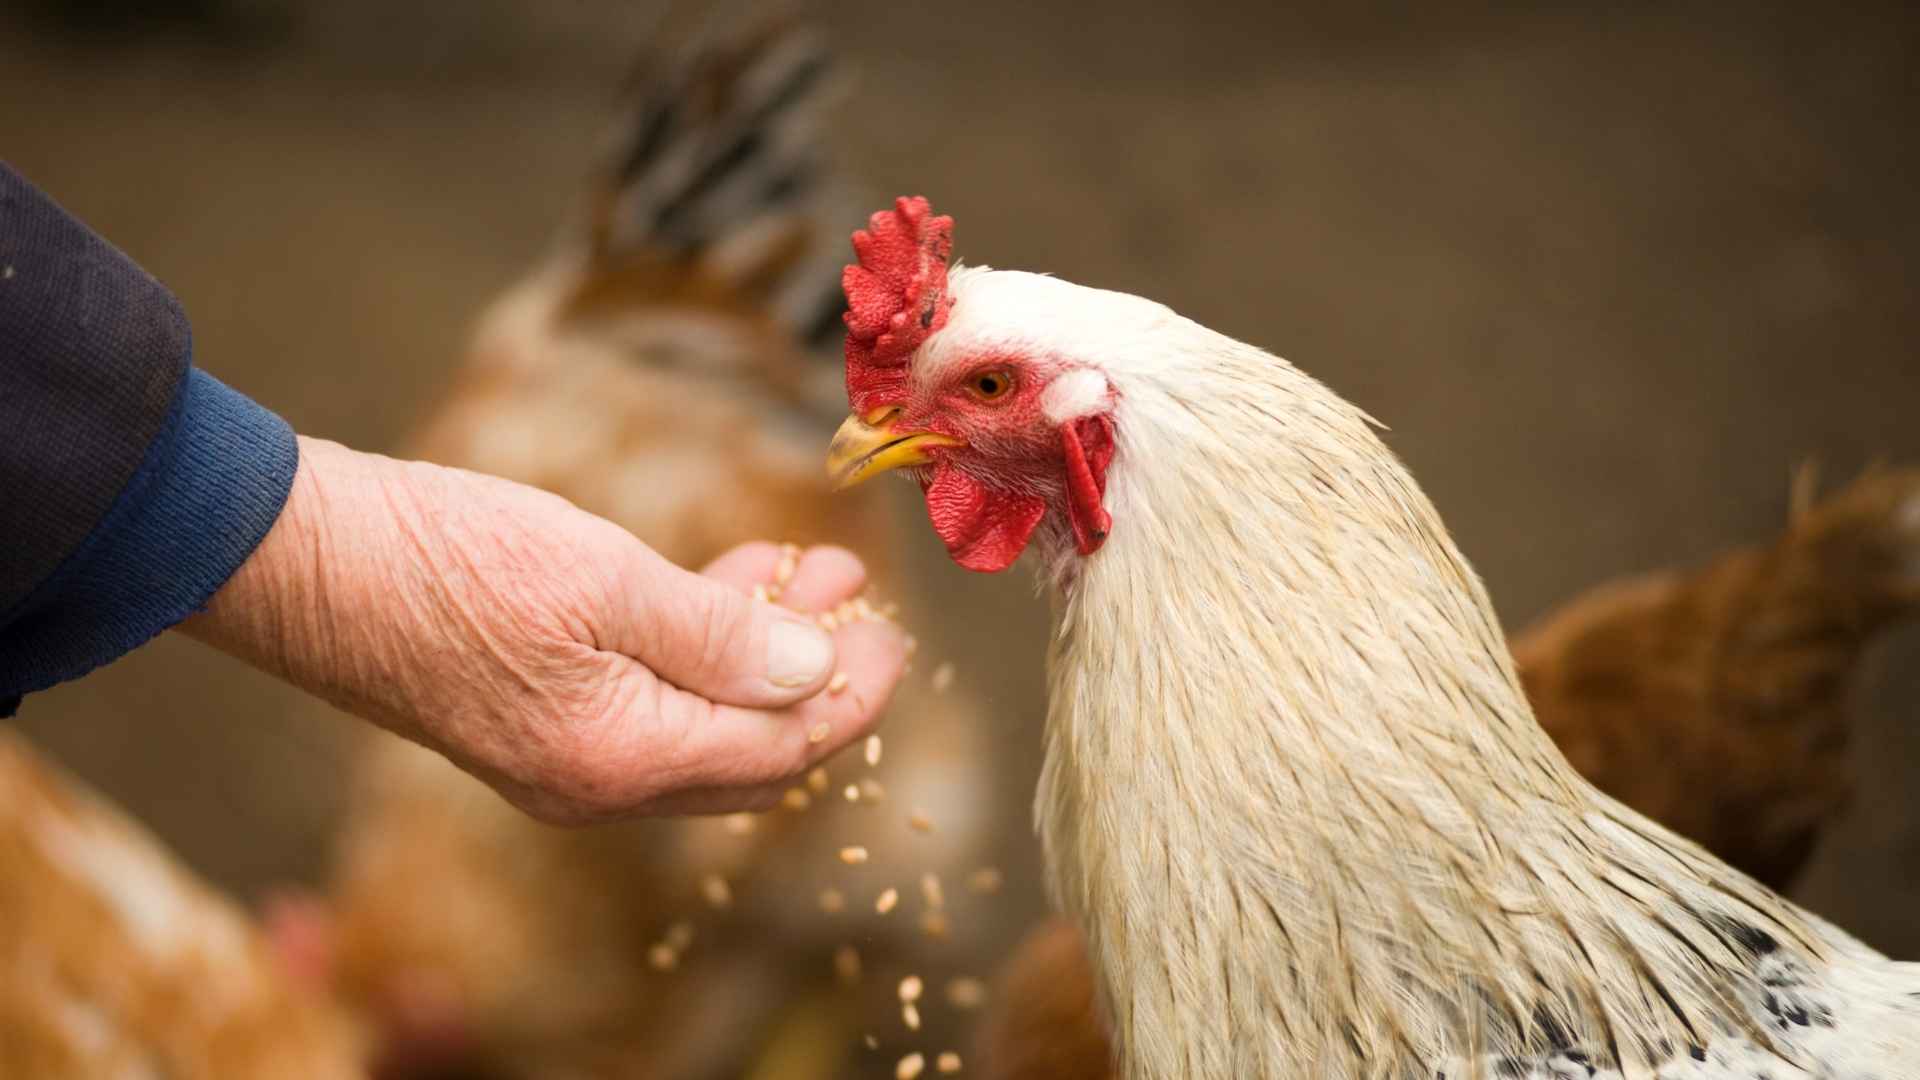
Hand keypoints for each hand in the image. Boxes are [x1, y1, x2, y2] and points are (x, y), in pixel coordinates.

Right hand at [181, 436, 906, 823]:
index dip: (851, 694)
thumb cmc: (445, 558)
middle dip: (819, 678)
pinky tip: (727, 580)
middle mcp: (597, 782)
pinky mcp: (537, 716)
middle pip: (752, 753)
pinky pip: (650, 700)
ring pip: (704, 721)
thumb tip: (819, 672)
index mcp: (622, 758)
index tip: (893, 630)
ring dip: (764, 651)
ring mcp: (563, 756)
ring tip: (811, 568)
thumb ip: (721, 635)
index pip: (781, 750)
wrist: (300, 560)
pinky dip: (701, 647)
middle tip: (860, 601)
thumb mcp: (603, 580)